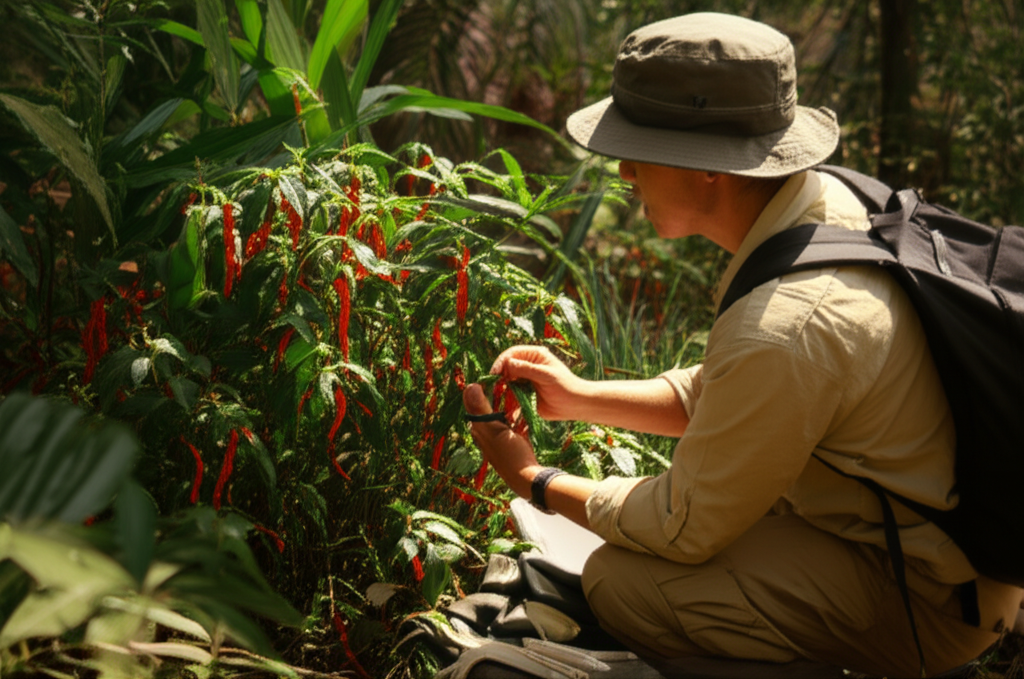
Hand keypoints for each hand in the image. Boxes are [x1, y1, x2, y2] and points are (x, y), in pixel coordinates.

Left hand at [463, 382, 540, 498]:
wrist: (528, 479)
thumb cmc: (511, 455)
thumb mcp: (495, 429)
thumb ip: (481, 409)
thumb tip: (470, 385)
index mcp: (478, 430)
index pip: (475, 403)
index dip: (483, 389)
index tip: (496, 377)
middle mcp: (486, 434)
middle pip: (488, 409)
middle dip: (496, 395)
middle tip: (508, 381)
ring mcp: (499, 439)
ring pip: (500, 415)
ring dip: (506, 404)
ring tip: (516, 391)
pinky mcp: (511, 442)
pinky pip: (510, 423)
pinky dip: (515, 414)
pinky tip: (523, 409)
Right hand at [490, 345, 586, 420]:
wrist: (574, 405)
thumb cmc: (565, 386)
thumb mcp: (546, 375)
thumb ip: (526, 369)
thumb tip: (507, 363)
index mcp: (534, 356)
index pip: (512, 353)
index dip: (502, 361)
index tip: (495, 372)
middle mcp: (528, 366)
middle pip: (506, 366)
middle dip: (499, 375)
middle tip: (493, 385)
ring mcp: (525, 380)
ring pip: (507, 380)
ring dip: (501, 386)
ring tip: (496, 394)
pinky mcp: (524, 393)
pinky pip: (511, 393)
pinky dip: (506, 396)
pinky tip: (503, 401)